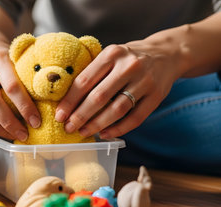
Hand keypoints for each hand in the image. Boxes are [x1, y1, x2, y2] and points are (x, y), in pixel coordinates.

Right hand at [0, 37, 40, 140]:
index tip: (37, 121)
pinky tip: (3, 133)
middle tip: (26, 134)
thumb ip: (30, 76)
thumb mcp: (19, 59)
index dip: (25, 107)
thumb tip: (53, 102)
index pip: (12, 86)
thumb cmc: (8, 58)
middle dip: (11, 122)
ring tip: (15, 136)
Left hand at [55, 40, 180, 138]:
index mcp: (111, 54)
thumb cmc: (128, 58)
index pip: (84, 81)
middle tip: (68, 128)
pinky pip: (135, 118)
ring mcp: (145, 81)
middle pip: (99, 97)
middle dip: (80, 116)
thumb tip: (65, 100)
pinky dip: (118, 128)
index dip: (70, 101)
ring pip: (117, 109)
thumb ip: (92, 72)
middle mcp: (128, 66)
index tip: (59, 115)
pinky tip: (105, 134)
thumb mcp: (110, 56)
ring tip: (83, 132)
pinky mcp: (157, 96)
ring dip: (97, 124)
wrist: (167, 53)